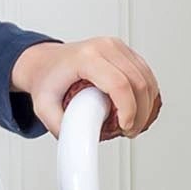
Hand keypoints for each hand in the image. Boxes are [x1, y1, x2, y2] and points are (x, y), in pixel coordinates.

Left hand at [10, 37, 161, 137]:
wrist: (44, 63)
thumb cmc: (46, 80)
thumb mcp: (43, 107)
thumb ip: (59, 126)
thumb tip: (79, 142)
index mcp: (85, 57)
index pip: (118, 83)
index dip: (128, 109)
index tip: (125, 127)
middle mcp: (104, 47)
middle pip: (137, 81)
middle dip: (140, 112)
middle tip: (130, 131)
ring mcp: (117, 46)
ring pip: (146, 77)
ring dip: (146, 105)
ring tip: (133, 123)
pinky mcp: (125, 51)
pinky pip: (145, 73)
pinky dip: (147, 94)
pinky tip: (139, 109)